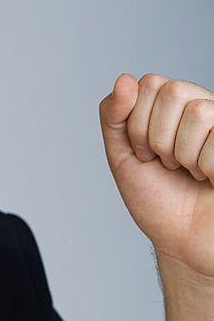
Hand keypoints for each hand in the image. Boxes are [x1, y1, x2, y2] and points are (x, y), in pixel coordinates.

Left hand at [99, 74, 213, 277]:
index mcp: (174, 106)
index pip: (149, 85)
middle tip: (168, 165)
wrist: (183, 240)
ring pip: (196, 112)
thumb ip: (114, 118)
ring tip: (189, 172)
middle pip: (171, 91)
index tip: (146, 156)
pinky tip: (209, 178)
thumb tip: (123, 80)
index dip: (137, 127)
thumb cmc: (158, 201)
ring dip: (182, 155)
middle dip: (157, 139)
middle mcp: (202, 106)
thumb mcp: (123, 158)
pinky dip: (204, 167)